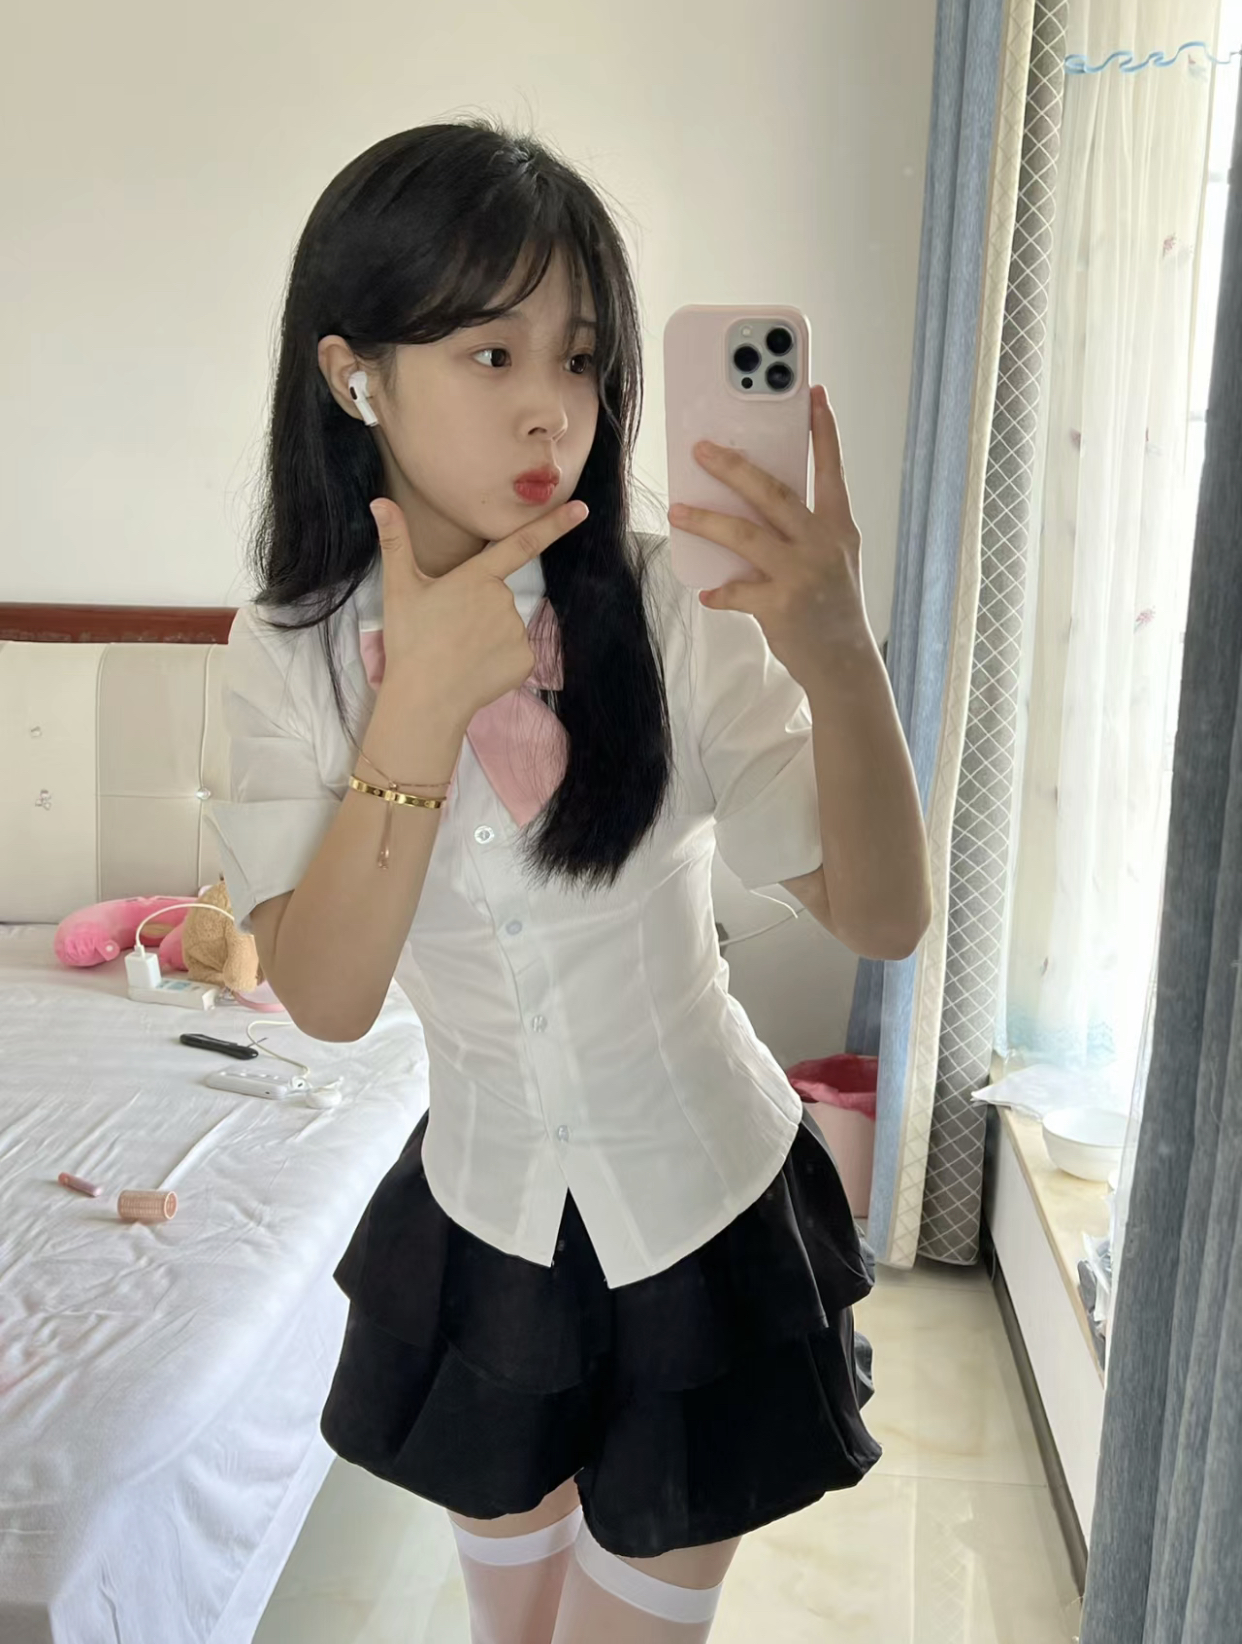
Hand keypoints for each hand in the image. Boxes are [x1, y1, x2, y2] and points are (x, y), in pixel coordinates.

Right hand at [369, 497, 587, 721]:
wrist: (425, 699)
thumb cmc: (410, 641)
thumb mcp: (399, 589)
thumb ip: (395, 541)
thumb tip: (380, 502)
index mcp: (477, 577)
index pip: (522, 544)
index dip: (554, 525)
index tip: (582, 510)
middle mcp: (504, 600)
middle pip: (497, 597)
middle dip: (477, 609)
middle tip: (447, 631)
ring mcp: (517, 632)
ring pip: (506, 626)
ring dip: (487, 636)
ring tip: (457, 652)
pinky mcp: (525, 661)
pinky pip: (515, 653)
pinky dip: (498, 660)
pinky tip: (475, 668)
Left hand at [666, 385, 871, 681]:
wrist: (845, 663)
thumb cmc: (834, 608)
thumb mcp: (834, 559)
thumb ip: (805, 530)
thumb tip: (754, 504)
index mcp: (838, 527)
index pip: (830, 470)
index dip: (823, 431)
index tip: (813, 394)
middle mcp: (822, 544)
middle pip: (772, 492)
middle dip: (733, 466)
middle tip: (701, 449)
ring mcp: (801, 574)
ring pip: (745, 535)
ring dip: (706, 520)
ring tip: (679, 511)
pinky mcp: (781, 605)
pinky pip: (737, 591)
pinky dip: (719, 592)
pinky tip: (707, 592)